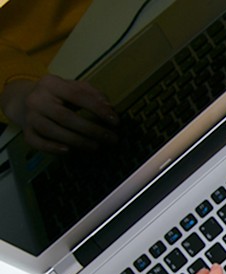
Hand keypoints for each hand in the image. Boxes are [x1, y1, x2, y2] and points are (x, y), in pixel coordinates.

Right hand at [0, 75, 118, 153]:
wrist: (24, 100)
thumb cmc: (57, 95)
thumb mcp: (73, 86)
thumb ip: (92, 93)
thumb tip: (109, 107)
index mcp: (50, 83)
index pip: (76, 95)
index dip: (97, 108)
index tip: (115, 121)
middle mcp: (36, 99)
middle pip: (64, 116)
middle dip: (91, 129)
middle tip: (110, 138)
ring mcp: (29, 116)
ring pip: (51, 131)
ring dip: (76, 141)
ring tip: (96, 146)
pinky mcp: (26, 131)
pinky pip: (36, 142)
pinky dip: (51, 148)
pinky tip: (68, 151)